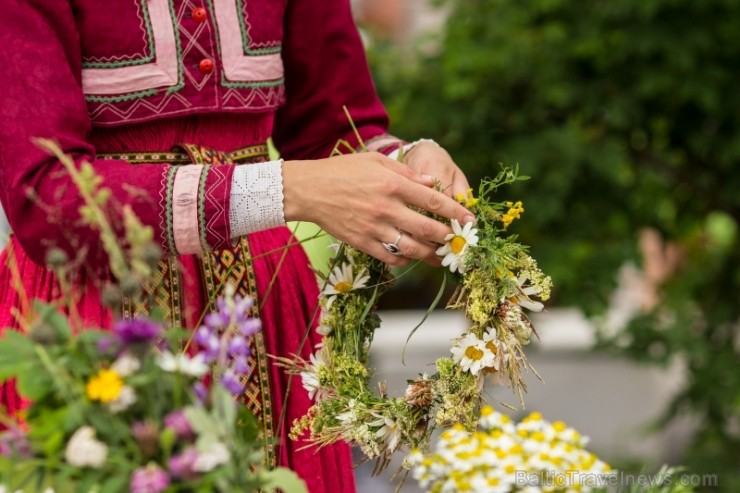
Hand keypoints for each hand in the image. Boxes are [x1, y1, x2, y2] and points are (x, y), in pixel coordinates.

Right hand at [282, 152, 475, 265]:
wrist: (309, 190)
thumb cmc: (342, 171)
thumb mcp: (375, 161)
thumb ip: (407, 172)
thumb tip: (432, 182)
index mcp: (393, 184)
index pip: (433, 200)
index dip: (456, 212)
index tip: (470, 219)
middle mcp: (386, 208)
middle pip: (428, 228)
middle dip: (448, 237)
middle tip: (458, 241)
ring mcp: (374, 228)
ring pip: (412, 248)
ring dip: (430, 255)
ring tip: (440, 257)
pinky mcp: (362, 242)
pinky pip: (390, 257)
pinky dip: (403, 260)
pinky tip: (409, 258)